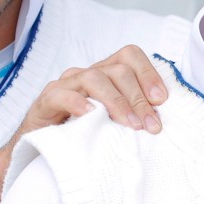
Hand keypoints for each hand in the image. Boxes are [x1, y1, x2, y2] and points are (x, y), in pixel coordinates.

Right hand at [16, 45, 166, 139]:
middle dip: (139, 98)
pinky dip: (78, 103)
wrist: (40, 148)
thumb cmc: (82, 134)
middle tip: (151, 125)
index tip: (163, 100)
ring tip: (129, 125)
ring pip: (95, 79)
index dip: (148, 73)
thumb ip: (133, 114)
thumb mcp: (113, 122)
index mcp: (105, 74)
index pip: (129, 55)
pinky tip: (91, 116)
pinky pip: (62, 95)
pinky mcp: (46, 101)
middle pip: (118, 70)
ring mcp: (65, 85)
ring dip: (117, 102)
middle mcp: (86, 74)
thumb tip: (162, 119)